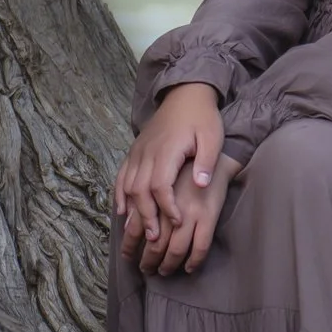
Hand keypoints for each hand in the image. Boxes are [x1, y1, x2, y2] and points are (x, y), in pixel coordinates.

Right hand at [117, 84, 223, 259]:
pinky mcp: (135, 151)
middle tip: (155, 238)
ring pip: (127, 185)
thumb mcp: (212, 137)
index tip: (178, 222)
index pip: (160, 185)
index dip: (166, 206)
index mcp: (166, 150)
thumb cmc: (202, 117)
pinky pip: (121, 176)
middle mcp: (147, 153)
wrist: (185, 93)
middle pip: (139, 190)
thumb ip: (205, 162)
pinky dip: (119, 194)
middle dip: (146, 216)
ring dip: (132, 209)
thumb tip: (200, 185)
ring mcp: (138, 152)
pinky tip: (123, 212)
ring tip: (138, 231)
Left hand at [138, 152, 240, 275]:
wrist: (215, 152)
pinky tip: (189, 268)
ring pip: (176, 250)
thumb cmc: (186, 163)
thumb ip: (142, 194)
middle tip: (145, 269)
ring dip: (168, 265)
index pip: (137, 228)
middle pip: (155, 244)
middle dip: (148, 261)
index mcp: (156, 196)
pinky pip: (201, 246)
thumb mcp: (158, 173)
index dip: (130, 246)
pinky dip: (194, 261)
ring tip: (163, 271)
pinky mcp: (209, 215)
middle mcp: (171, 207)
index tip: (127, 257)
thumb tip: (126, 217)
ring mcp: (191, 213)